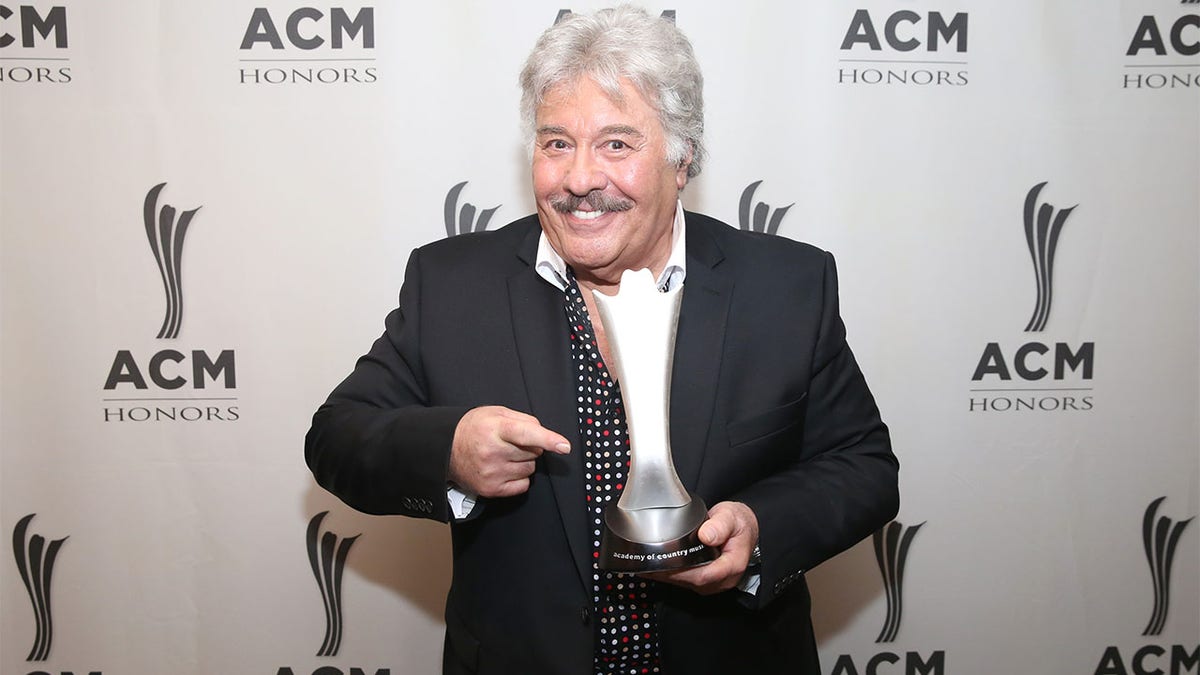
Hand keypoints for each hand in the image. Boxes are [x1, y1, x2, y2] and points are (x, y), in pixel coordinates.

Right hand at [449, 406, 569, 497]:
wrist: (445, 449)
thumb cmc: (474, 428)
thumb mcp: (496, 413)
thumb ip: (523, 419)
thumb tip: (543, 433)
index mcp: (495, 428)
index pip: (526, 434)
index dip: (548, 439)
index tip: (564, 446)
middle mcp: (492, 451)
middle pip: (533, 452)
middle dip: (529, 446)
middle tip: (510, 442)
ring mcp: (491, 473)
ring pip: (530, 469)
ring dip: (524, 462)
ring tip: (504, 454)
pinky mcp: (491, 489)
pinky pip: (523, 485)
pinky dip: (519, 477)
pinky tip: (503, 468)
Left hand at [642, 501, 758, 594]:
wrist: (743, 529)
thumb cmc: (738, 523)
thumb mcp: (731, 516)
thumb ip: (720, 525)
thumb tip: (706, 535)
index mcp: (733, 564)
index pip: (705, 575)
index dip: (682, 572)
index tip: (664, 565)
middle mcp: (725, 578)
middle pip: (693, 581)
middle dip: (670, 575)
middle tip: (648, 565)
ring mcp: (716, 582)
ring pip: (689, 584)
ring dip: (669, 577)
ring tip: (648, 566)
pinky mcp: (708, 581)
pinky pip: (689, 582)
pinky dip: (673, 576)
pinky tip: (658, 568)